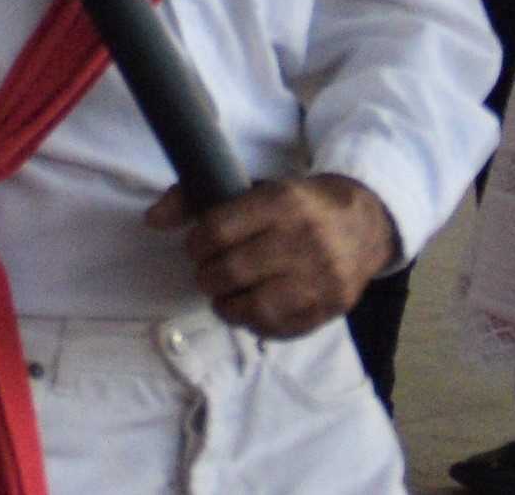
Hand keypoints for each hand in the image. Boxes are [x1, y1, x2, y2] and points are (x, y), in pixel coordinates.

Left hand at [149, 171, 394, 337]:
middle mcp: (304, 240)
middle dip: (208, 277)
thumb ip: (194, 198)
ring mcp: (323, 277)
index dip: (196, 245)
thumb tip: (151, 220)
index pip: (218, 230)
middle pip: (233, 271)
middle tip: (209, 274)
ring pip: (258, 307)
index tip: (196, 248)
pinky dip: (258, 324)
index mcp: (280, 203)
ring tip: (226, 297)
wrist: (363, 223)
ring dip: (229, 306)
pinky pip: (284, 328)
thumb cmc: (293, 205)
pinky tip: (251, 310)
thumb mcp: (249, 187)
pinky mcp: (334, 306)